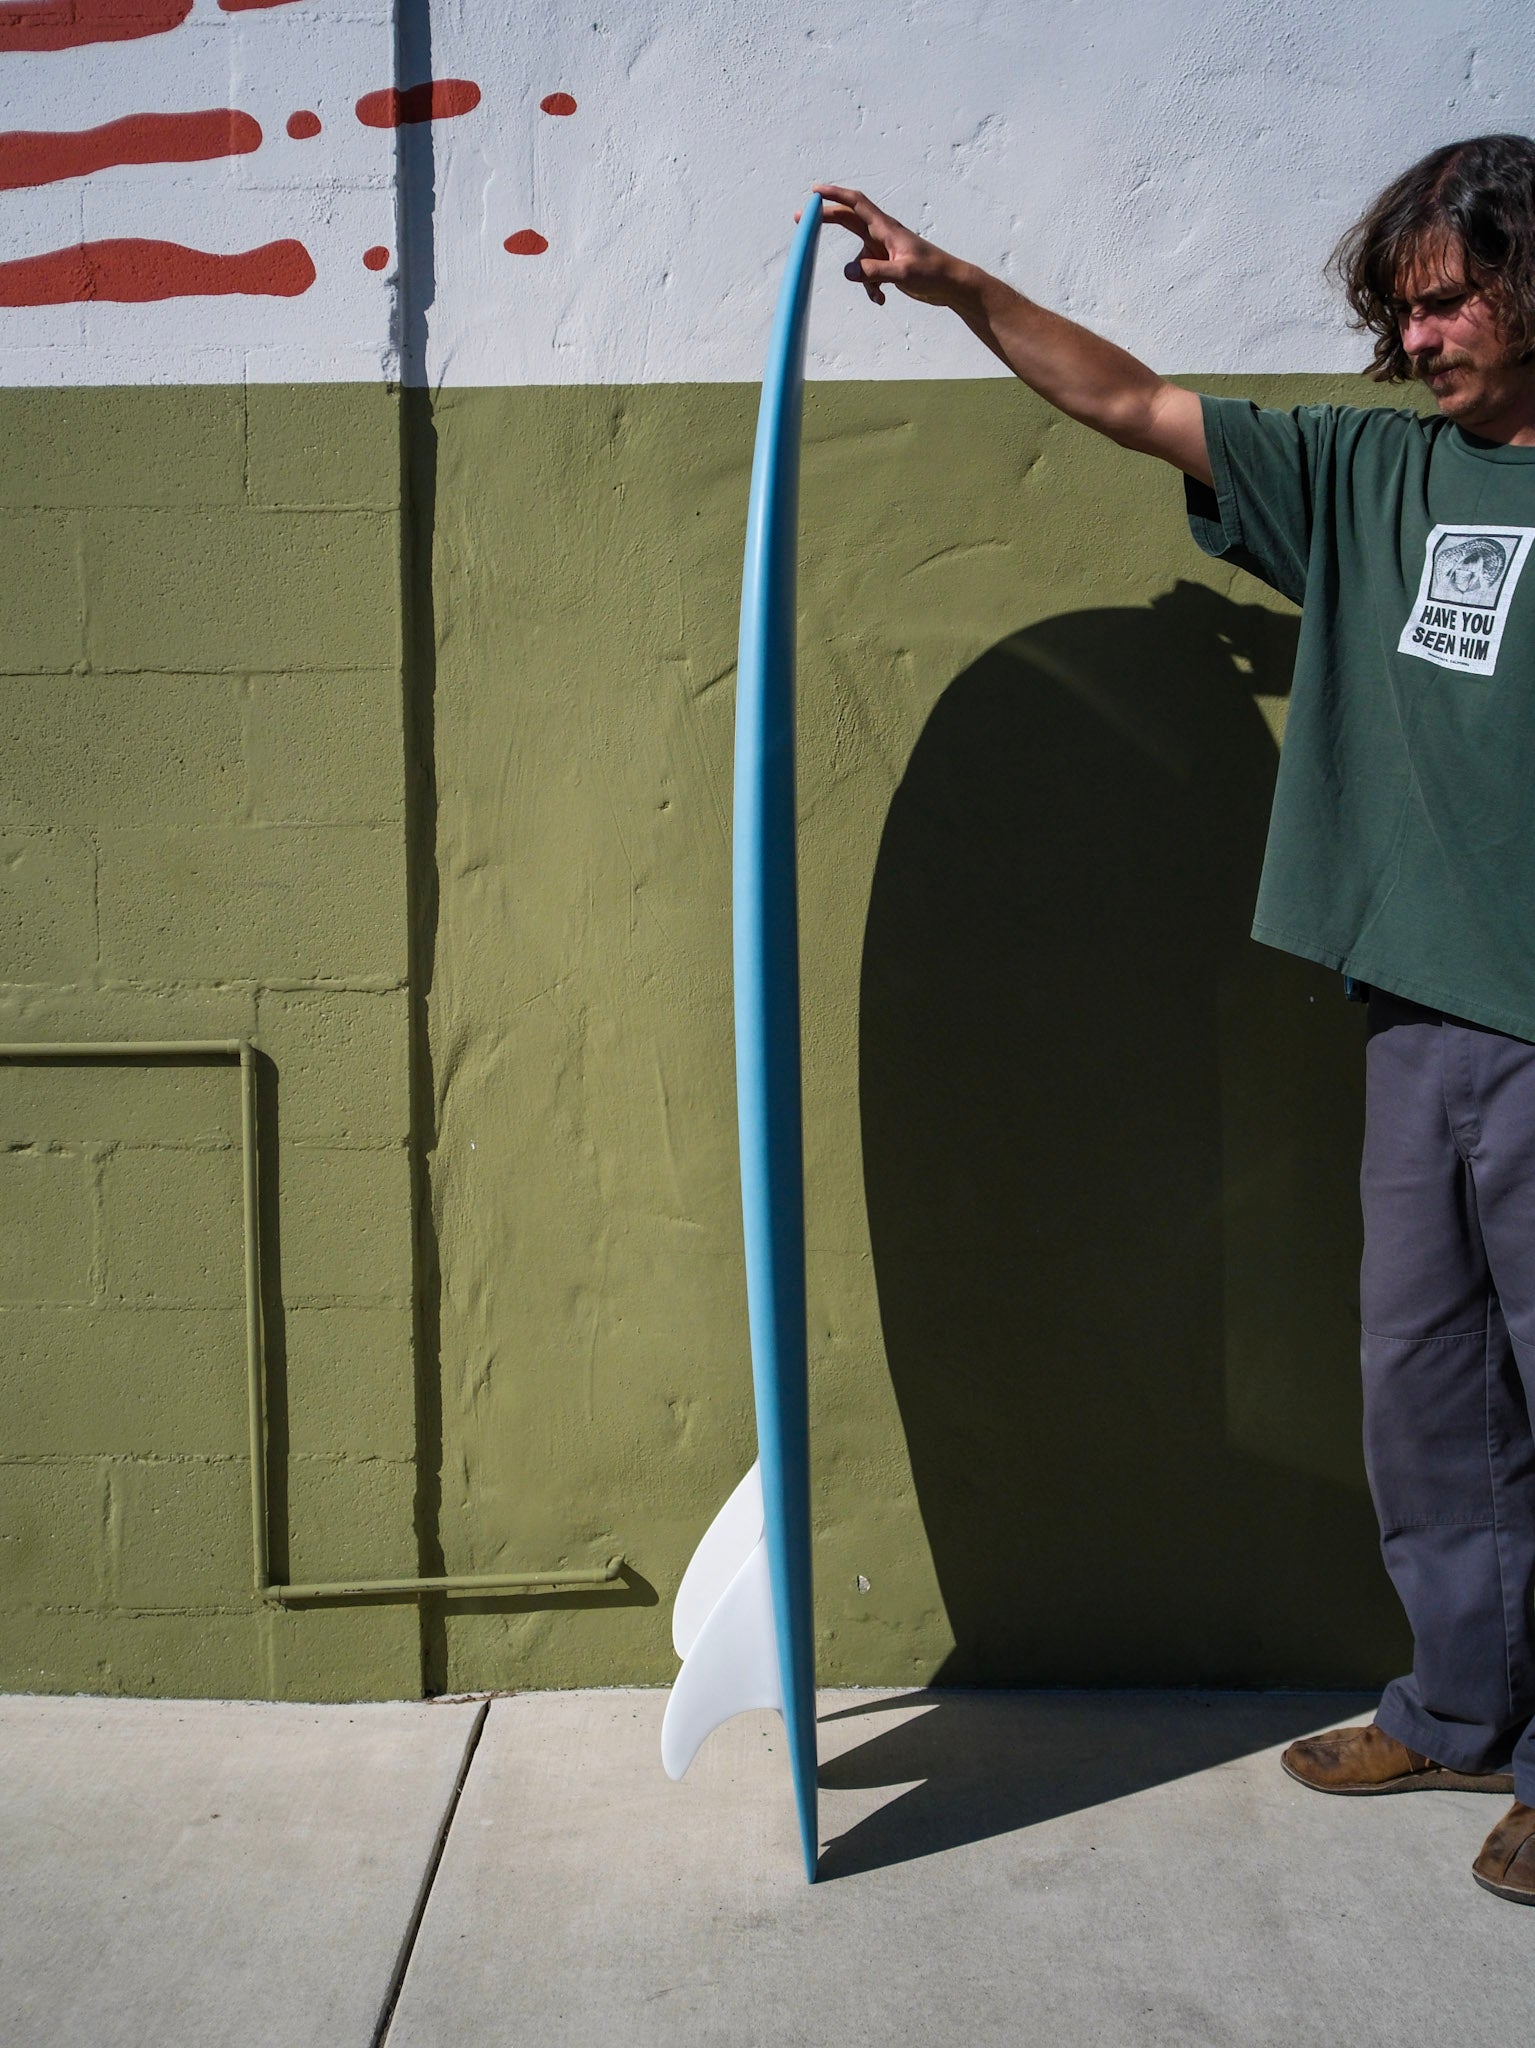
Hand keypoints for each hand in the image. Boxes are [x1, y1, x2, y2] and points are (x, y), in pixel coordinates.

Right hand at [804, 185, 969, 309]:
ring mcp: (884, 250)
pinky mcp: (887, 265)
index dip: (835, 195)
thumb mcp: (903, 273)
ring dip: (861, 277)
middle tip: (801, 219)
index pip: (856, 204)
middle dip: (827, 219)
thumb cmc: (933, 273)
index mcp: (886, 228)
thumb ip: (874, 272)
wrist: (951, 285)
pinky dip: (871, 288)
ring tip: (878, 293)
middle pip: (848, 221)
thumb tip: (849, 272)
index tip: (815, 192)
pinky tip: (883, 299)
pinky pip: (868, 275)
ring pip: (858, 259)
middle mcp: (882, 235)